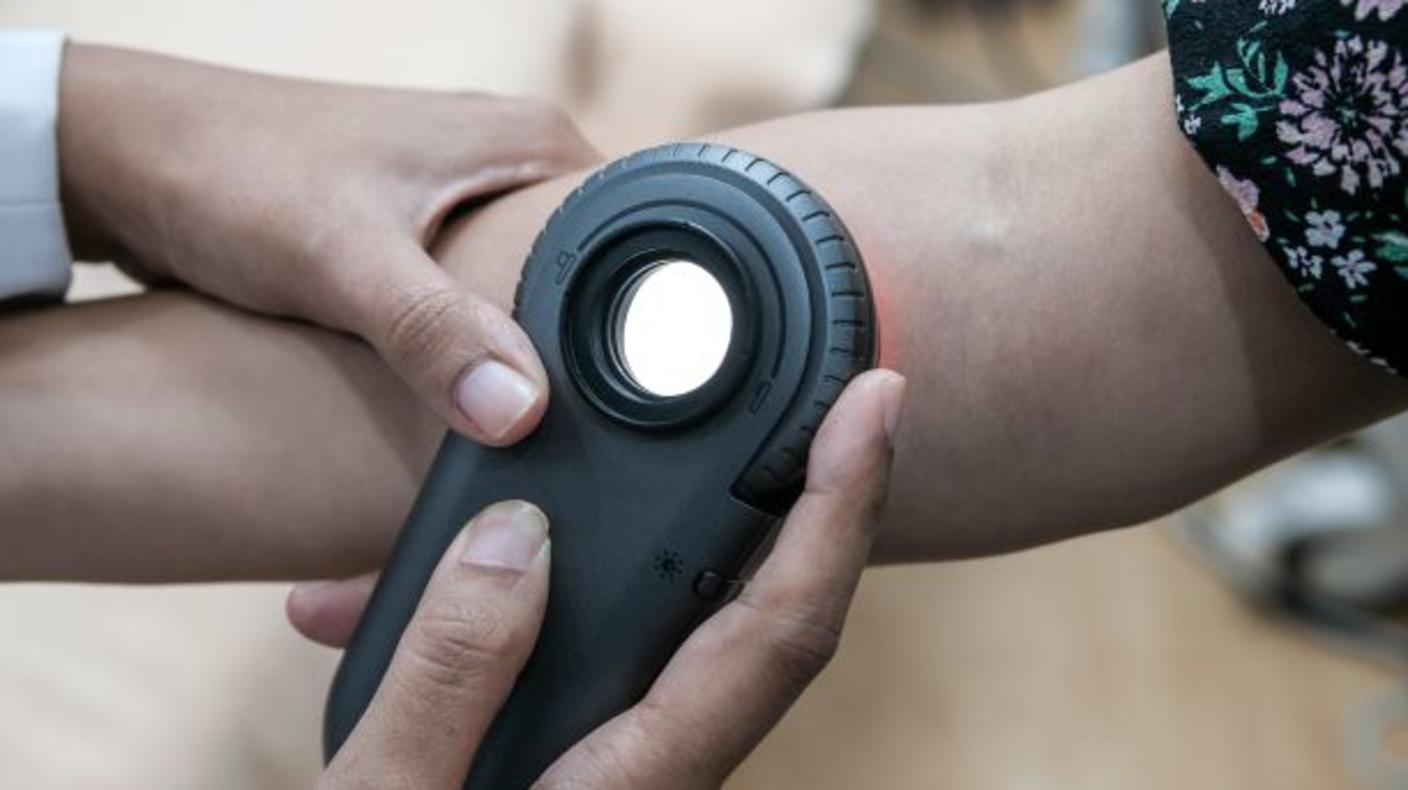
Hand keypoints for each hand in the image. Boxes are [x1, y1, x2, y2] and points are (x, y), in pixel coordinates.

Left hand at [57, 43, 597, 443]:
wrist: (130, 155)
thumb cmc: (232, 173)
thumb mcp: (338, 256)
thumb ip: (430, 331)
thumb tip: (519, 413)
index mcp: (533, 146)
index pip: (633, 245)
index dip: (639, 329)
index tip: (636, 413)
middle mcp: (514, 166)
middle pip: (589, 285)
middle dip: (584, 361)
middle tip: (585, 447)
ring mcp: (471, 200)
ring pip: (534, 302)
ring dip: (527, 366)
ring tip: (539, 442)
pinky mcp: (428, 237)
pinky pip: (483, 308)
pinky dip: (478, 357)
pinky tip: (475, 413)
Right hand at [301, 370, 904, 787]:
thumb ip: (452, 674)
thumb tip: (519, 537)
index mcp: (639, 778)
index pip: (782, 625)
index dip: (841, 505)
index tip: (874, 405)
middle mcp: (659, 767)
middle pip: (772, 611)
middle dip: (807, 496)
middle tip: (816, 396)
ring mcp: (626, 759)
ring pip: (685, 623)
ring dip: (667, 528)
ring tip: (628, 453)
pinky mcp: (582, 754)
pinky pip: (605, 648)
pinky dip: (562, 591)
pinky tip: (466, 576)